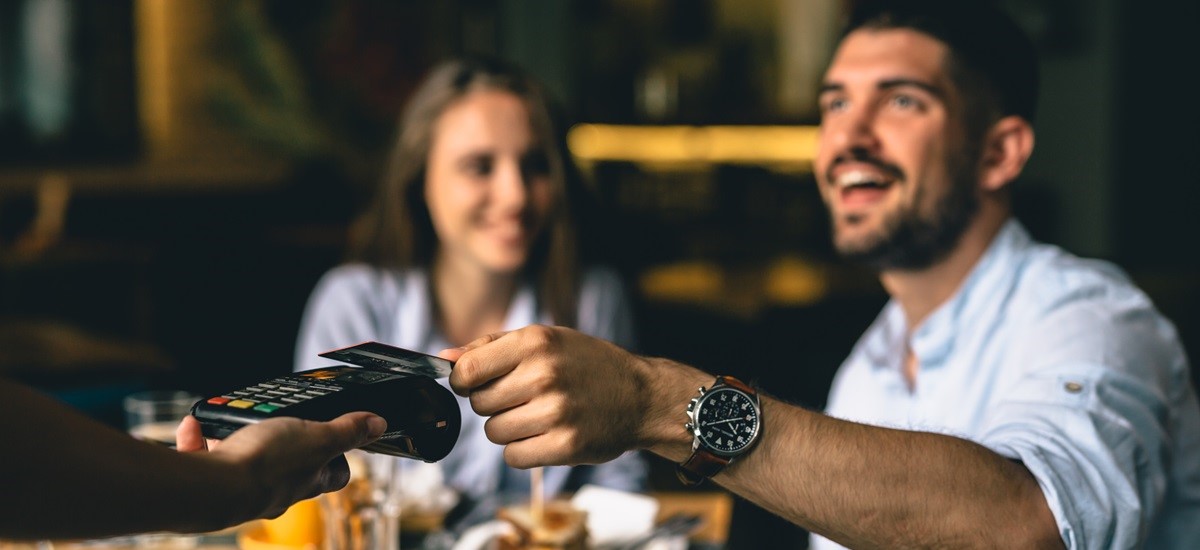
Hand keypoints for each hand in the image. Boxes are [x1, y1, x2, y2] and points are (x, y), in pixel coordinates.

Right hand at [175, 412, 385, 520]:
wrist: (211, 490)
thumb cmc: (267, 466)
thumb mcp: (317, 436)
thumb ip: (347, 431)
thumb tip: (378, 424)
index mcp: (308, 480)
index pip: (335, 474)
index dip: (339, 456)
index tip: (336, 435)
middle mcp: (277, 490)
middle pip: (288, 467)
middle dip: (280, 441)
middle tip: (274, 419)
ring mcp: (243, 490)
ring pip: (242, 461)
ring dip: (234, 437)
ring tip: (229, 419)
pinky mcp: (210, 486)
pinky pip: (205, 458)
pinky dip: (198, 439)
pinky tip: (194, 425)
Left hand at [444, 325, 652, 468]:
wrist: (641, 396)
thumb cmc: (587, 364)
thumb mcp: (545, 339)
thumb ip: (491, 347)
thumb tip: (443, 359)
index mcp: (536, 342)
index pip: (467, 370)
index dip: (462, 381)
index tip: (474, 384)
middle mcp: (545, 375)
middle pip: (478, 403)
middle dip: (493, 403)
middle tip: (523, 397)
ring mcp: (556, 412)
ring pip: (493, 432)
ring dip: (508, 428)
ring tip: (538, 415)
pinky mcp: (565, 446)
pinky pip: (513, 456)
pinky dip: (523, 450)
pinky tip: (546, 434)